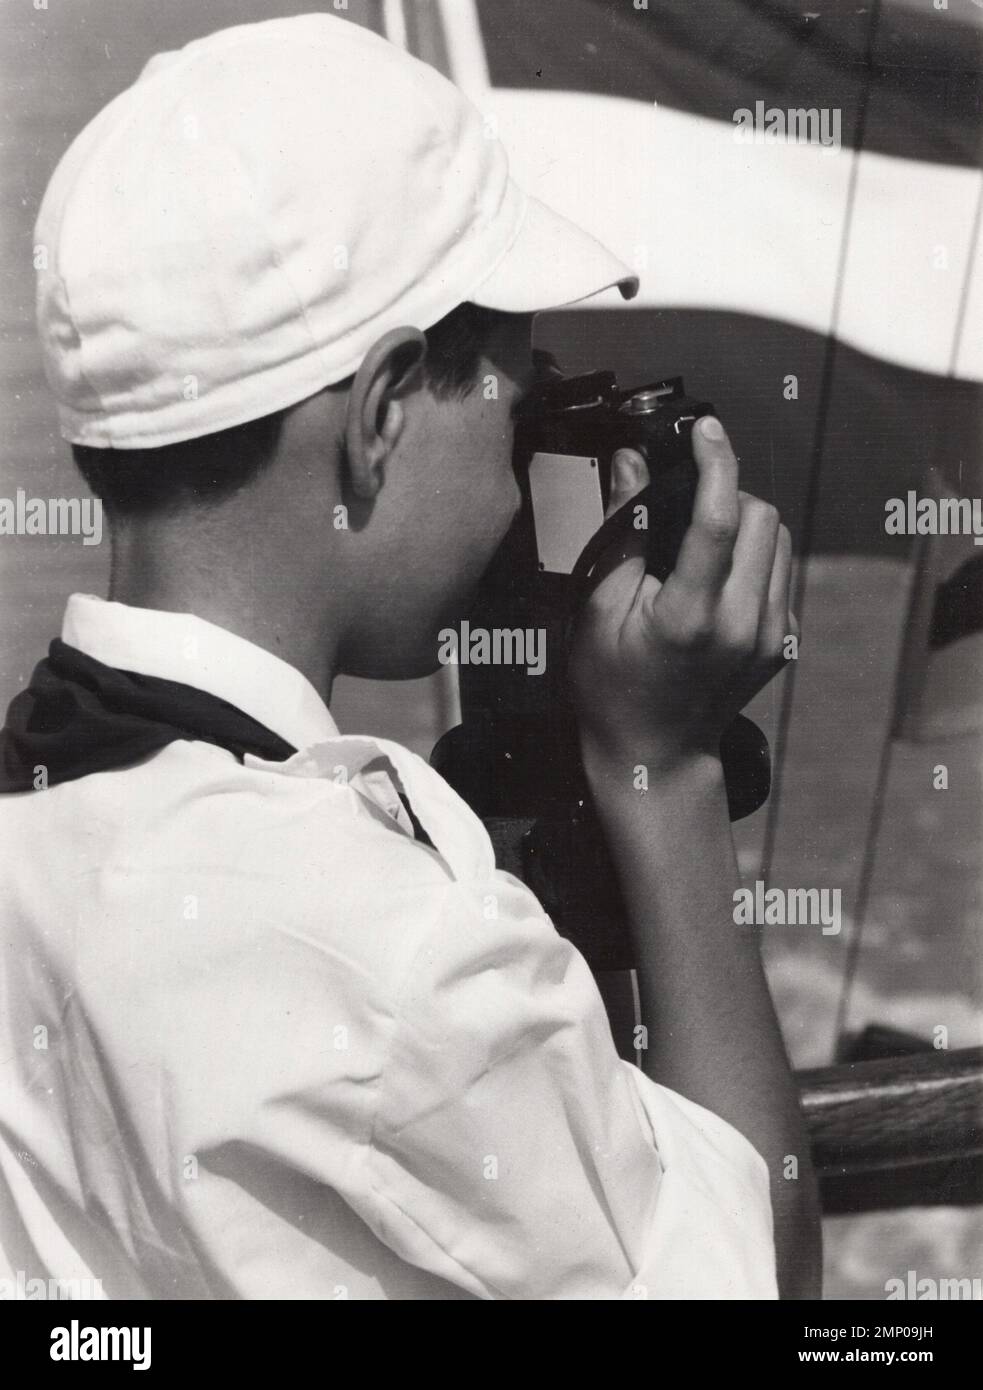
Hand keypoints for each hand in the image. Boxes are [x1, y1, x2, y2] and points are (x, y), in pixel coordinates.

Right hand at [570, 416, 796, 769]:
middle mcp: (742, 624)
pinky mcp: (783, 641)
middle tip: (687, 505)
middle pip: (760, 516)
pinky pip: (780, 571)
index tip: (705, 429)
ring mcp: (771, 635)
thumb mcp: (596, 608)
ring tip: (699, 544)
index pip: (718, 518)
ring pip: (779, 539)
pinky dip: (752, 558)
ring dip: (744, 523)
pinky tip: (715, 580)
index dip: (715, 460)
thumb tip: (632, 463)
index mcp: (690, 617)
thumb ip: (622, 532)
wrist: (655, 753)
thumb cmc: (611, 687)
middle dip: (727, 494)